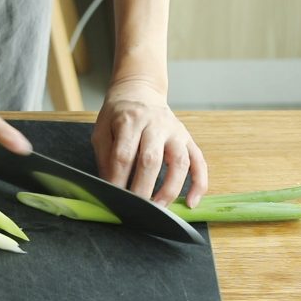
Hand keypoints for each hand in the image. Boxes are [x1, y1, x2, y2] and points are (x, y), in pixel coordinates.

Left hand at [91, 76, 207, 206]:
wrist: (140, 91)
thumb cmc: (118, 114)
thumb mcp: (102, 130)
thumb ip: (105, 157)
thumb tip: (110, 187)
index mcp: (129, 121)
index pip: (124, 155)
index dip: (118, 179)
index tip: (114, 197)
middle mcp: (155, 125)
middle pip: (151, 160)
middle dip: (143, 188)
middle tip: (136, 209)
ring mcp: (175, 131)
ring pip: (179, 162)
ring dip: (170, 189)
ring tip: (160, 209)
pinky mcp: (188, 138)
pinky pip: (199, 162)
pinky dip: (199, 183)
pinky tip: (192, 202)